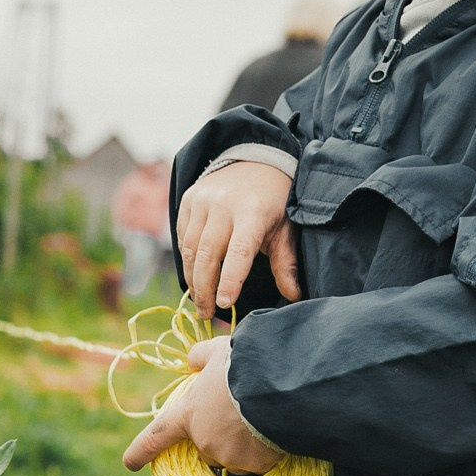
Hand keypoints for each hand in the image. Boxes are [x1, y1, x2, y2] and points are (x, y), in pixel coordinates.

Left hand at [123, 336, 281, 475]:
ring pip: (232, 456)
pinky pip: (256, 462)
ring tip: (259, 419)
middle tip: (238, 412)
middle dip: (217, 435)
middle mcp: (204, 441)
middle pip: (205, 447)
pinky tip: (274, 429)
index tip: (129, 464)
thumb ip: (199, 356)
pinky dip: (263, 451)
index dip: (140, 451)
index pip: (156, 436)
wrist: (280, 385)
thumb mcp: (216, 351)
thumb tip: (193, 360)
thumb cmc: (242, 365)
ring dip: (241, 444)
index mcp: (188, 415)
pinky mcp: (254, 465)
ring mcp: (229, 456)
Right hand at [176, 160, 300, 318]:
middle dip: (204, 290)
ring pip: (189, 249)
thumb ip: (286, 264)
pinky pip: (182, 237)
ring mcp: (202, 201)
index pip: (238, 252)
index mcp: (252, 212)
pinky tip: (194, 276)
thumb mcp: (285, 230)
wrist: (256, 160)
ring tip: (199, 301)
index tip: (226, 305)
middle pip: (207, 255)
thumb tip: (294, 297)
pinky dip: (186, 260)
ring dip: (192, 280)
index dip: (230, 280)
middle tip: (206, 314)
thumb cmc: (274, 202)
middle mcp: (223, 205)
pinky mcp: (188, 199)